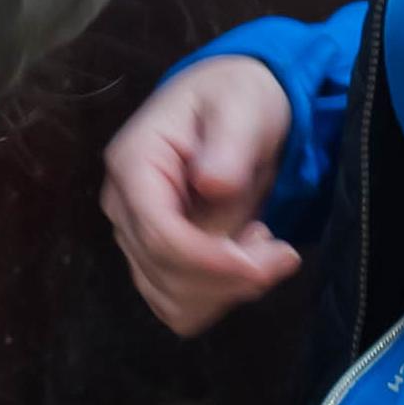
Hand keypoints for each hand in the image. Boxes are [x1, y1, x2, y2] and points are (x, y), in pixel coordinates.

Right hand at [98, 55, 302, 336]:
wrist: (231, 105)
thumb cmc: (236, 99)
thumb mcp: (242, 107)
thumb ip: (228, 146)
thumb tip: (212, 184)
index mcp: (133, 163)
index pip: (160, 235)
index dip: (212, 262)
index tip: (268, 259)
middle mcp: (122, 206)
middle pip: (166, 274)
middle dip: (231, 276)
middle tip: (281, 248)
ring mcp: (133, 236)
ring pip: (172, 300)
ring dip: (227, 288)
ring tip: (258, 241)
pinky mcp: (152, 259)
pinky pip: (177, 305)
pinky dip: (218, 294)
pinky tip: (240, 255)